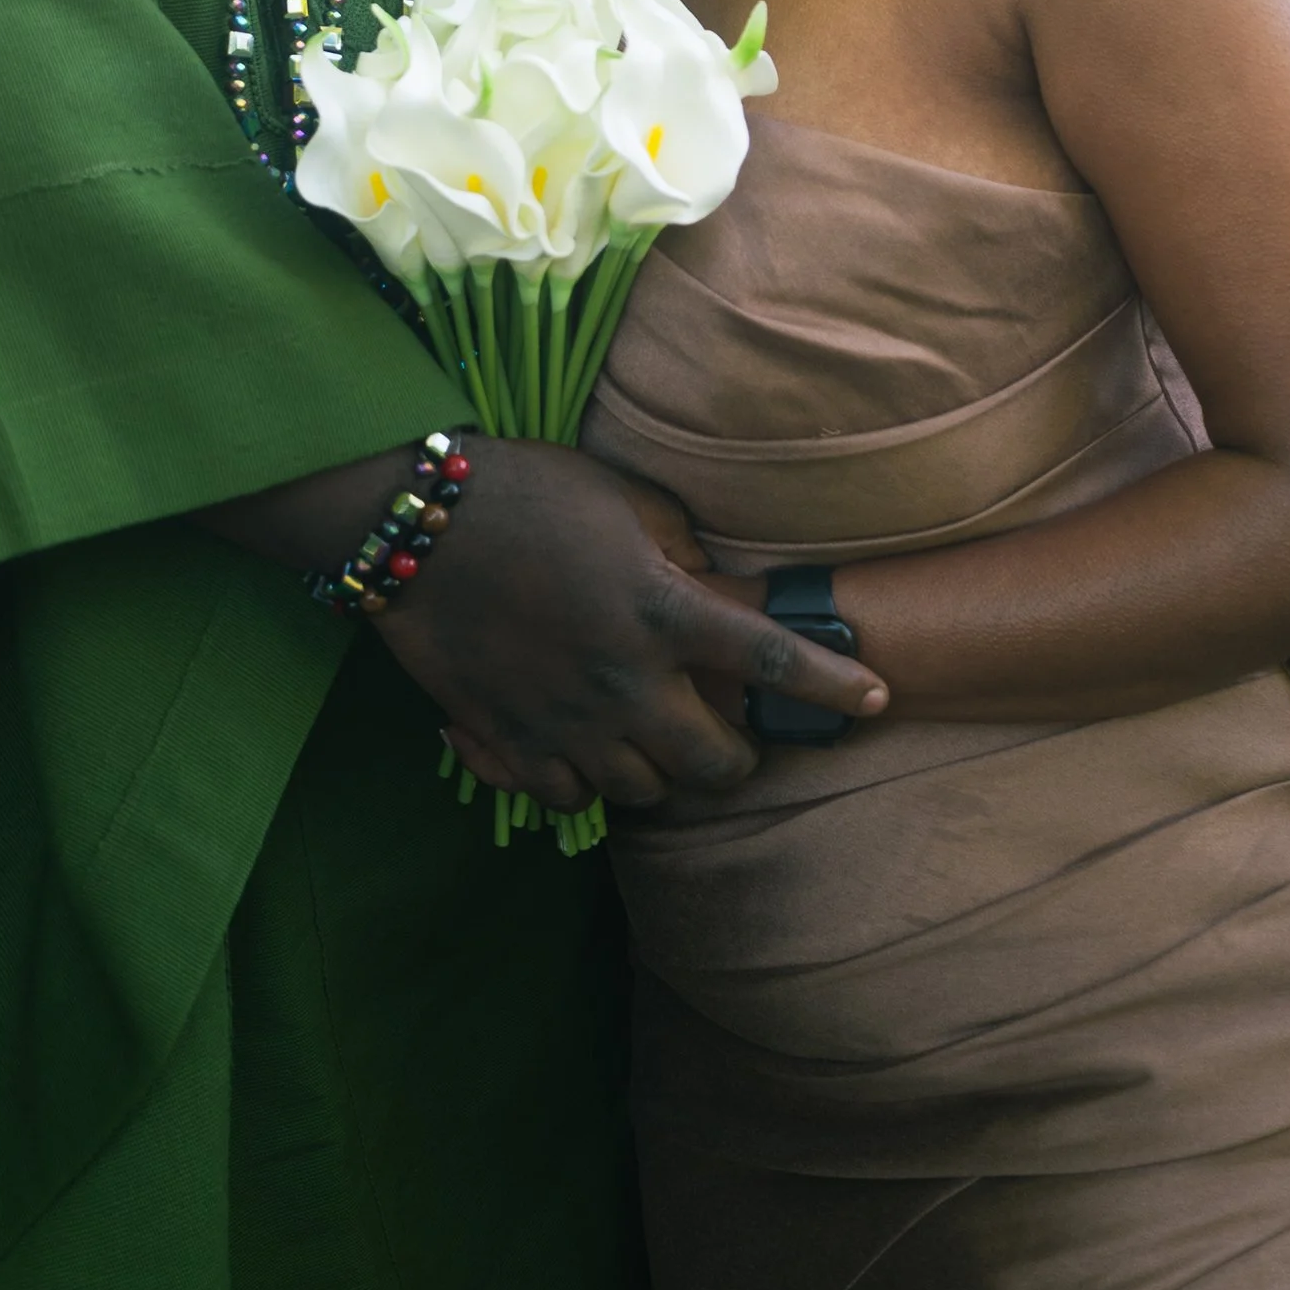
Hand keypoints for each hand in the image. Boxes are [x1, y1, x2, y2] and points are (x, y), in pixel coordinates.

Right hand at [376, 441, 882, 814]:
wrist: (415, 524)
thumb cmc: (524, 491)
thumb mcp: (618, 494)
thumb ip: (677, 542)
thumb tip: (704, 579)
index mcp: (663, 611)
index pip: (773, 664)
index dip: (833, 688)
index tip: (874, 701)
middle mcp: (627, 682)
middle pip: (713, 766)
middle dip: (732, 758)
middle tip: (722, 733)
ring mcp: (569, 723)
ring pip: (645, 792)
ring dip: (657, 770)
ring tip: (645, 736)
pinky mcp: (512, 744)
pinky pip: (571, 799)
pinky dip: (583, 782)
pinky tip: (576, 747)